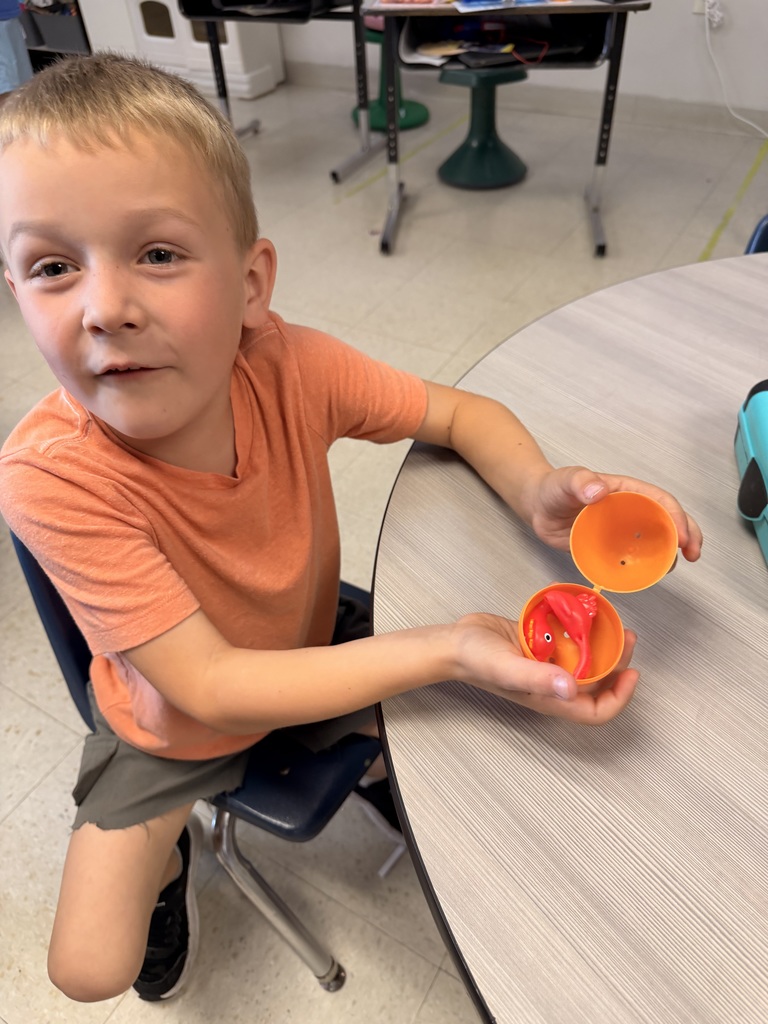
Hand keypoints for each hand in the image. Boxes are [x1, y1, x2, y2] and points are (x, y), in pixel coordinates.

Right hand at [451, 613, 638, 724]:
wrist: (455, 641)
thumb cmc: (477, 660)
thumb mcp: (507, 668)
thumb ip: (538, 678)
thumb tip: (572, 689)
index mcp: (551, 698)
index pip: (596, 712)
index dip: (619, 698)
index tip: (632, 673)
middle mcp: (554, 685)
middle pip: (598, 685)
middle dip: (619, 665)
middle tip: (627, 637)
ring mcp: (549, 665)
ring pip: (588, 662)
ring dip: (605, 646)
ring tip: (614, 624)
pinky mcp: (542, 647)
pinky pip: (571, 644)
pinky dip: (584, 632)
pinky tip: (587, 615)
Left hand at [525, 467, 702, 561]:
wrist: (538, 507)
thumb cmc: (554, 488)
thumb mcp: (566, 481)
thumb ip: (580, 482)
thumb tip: (598, 491)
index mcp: (626, 491)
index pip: (659, 500)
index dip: (676, 516)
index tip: (682, 536)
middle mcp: (630, 510)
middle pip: (667, 519)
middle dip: (687, 534)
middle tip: (694, 554)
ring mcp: (623, 530)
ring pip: (655, 540)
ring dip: (671, 553)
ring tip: (673, 569)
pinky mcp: (612, 547)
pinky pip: (634, 556)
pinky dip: (646, 566)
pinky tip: (650, 576)